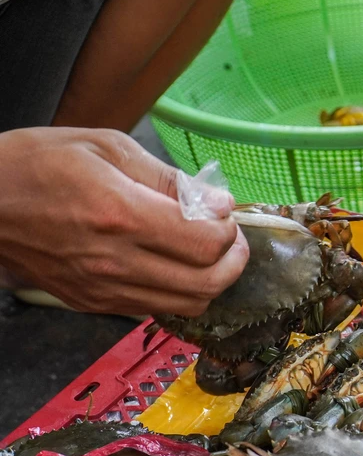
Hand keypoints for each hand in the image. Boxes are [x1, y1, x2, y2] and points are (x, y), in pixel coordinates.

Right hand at [0, 128, 248, 315]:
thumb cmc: (37, 164)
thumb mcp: (106, 147)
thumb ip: (167, 177)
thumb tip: (216, 202)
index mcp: (120, 214)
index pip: (205, 243)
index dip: (228, 229)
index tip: (224, 212)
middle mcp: (114, 260)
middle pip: (206, 283)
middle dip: (232, 261)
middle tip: (230, 238)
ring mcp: (102, 288)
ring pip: (186, 305)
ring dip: (211, 281)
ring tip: (207, 253)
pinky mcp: (92, 302)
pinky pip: (155, 309)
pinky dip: (178, 292)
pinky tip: (174, 266)